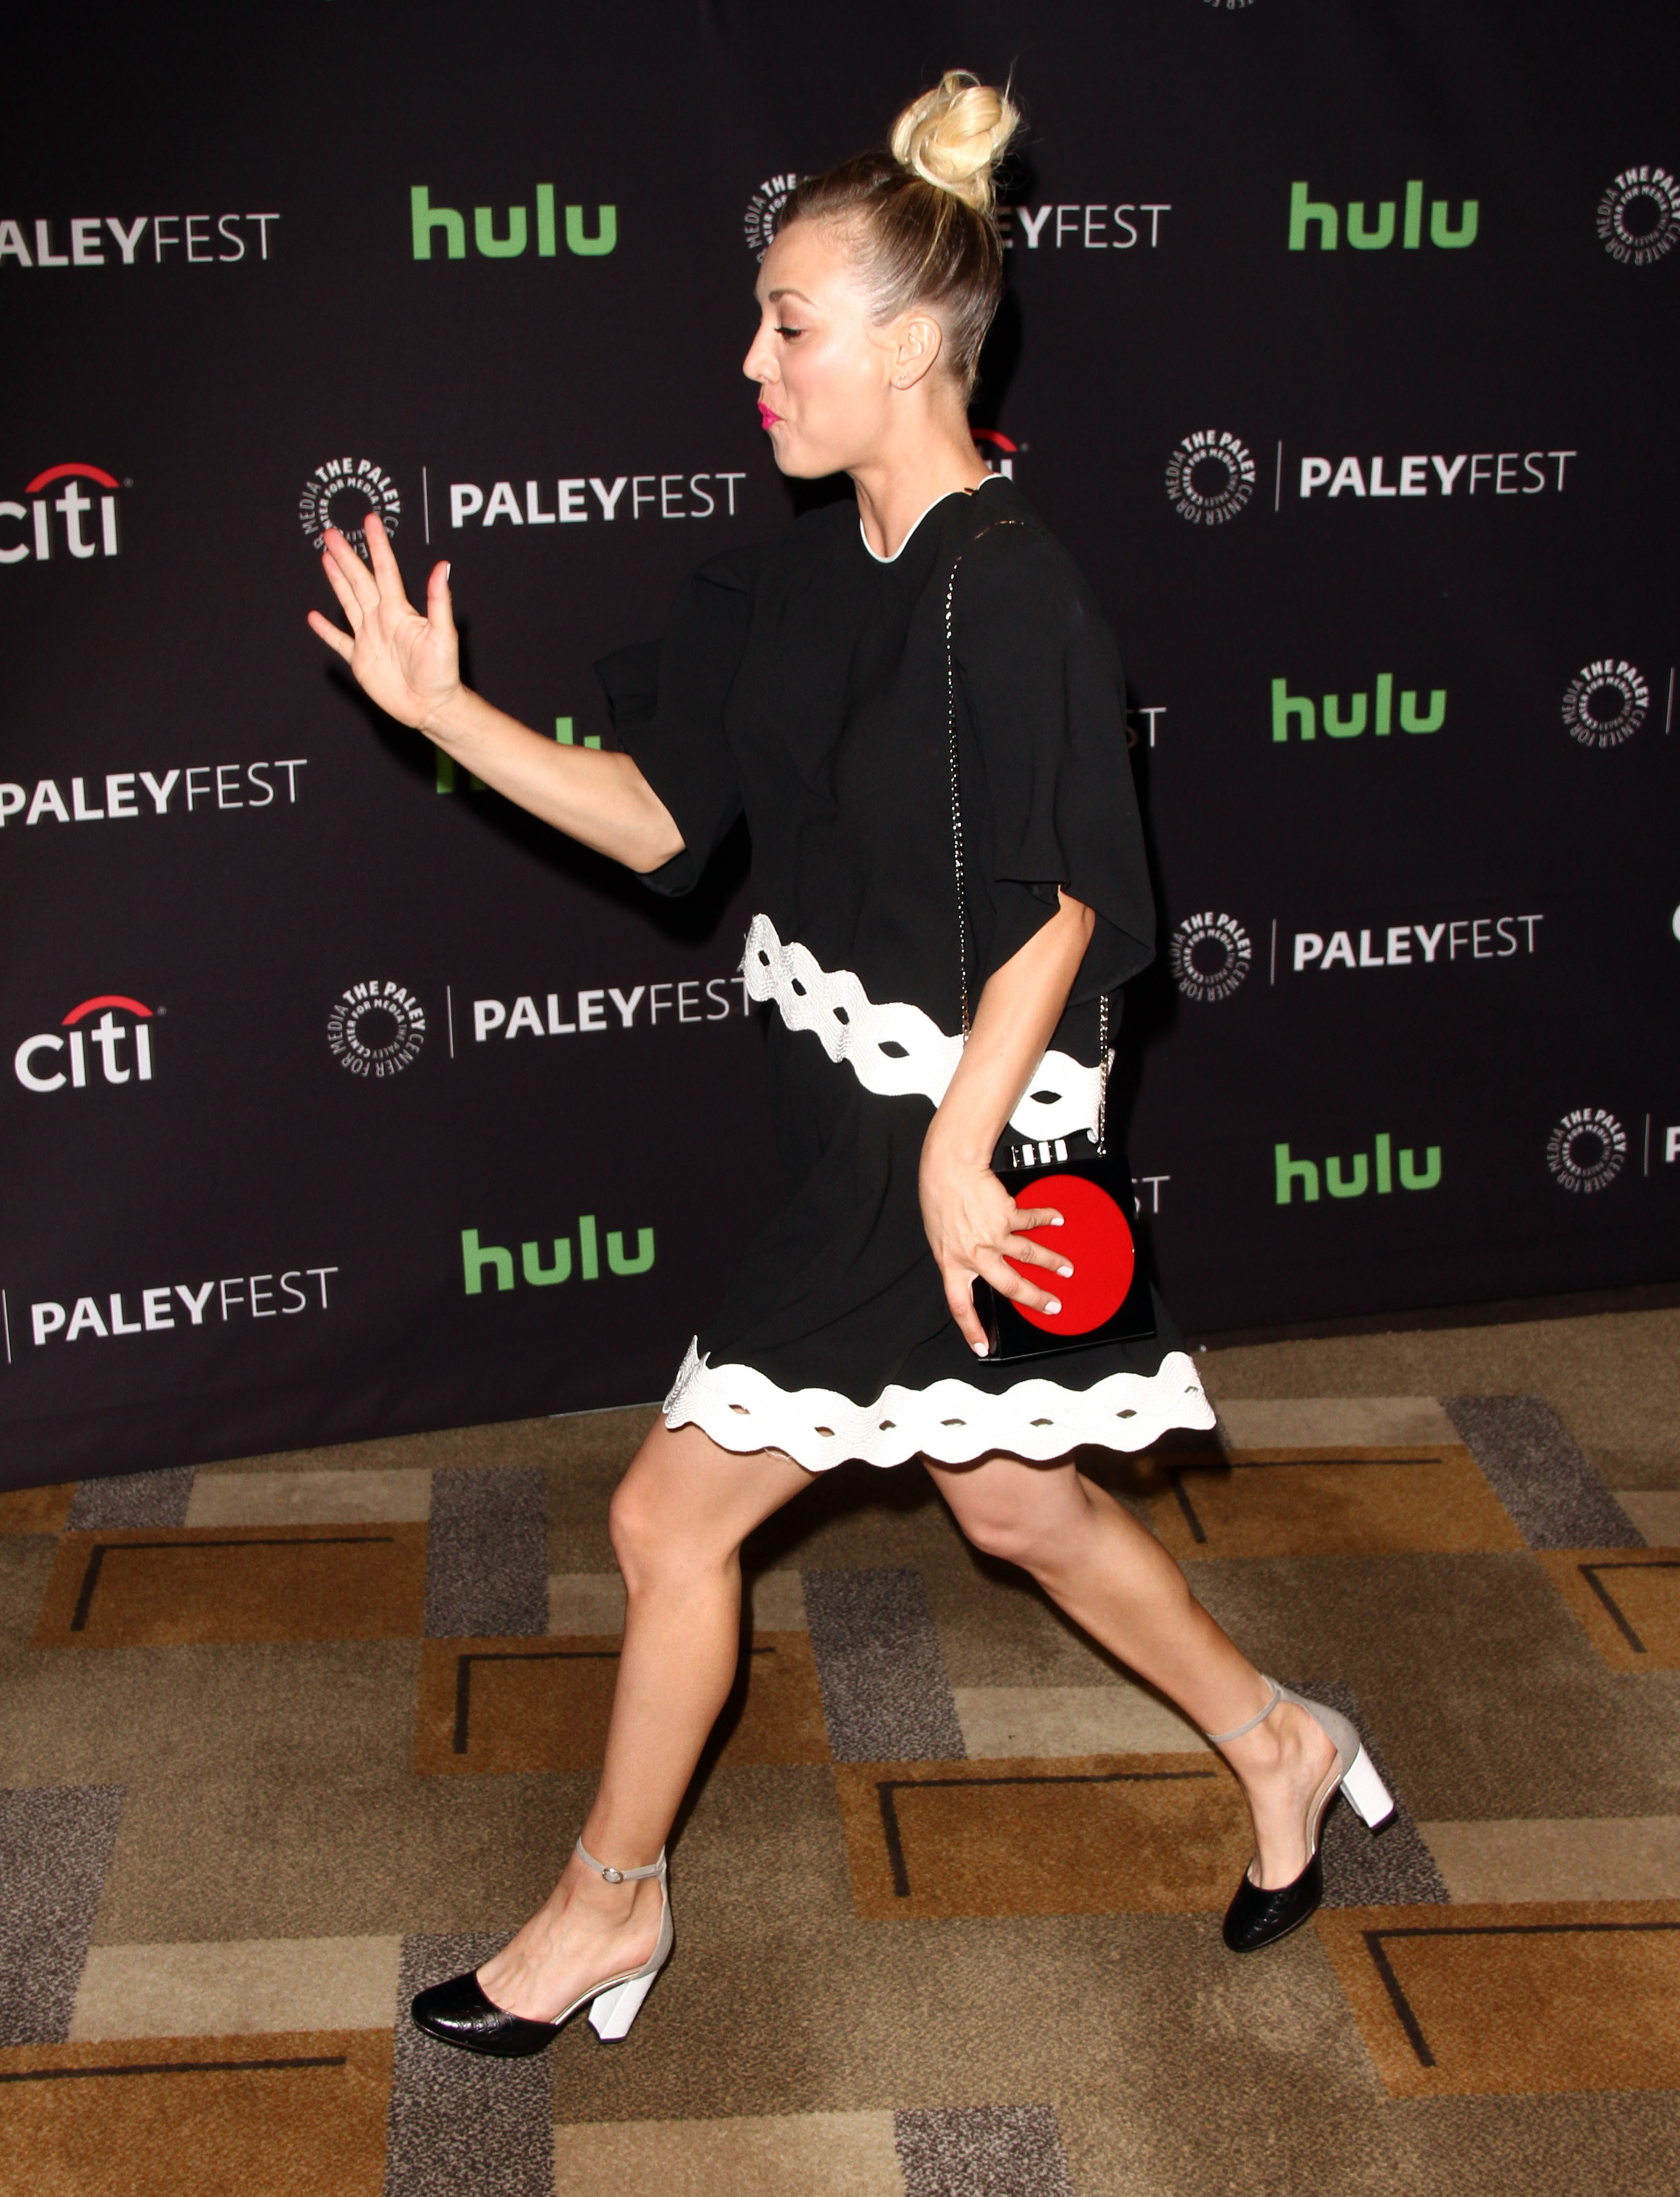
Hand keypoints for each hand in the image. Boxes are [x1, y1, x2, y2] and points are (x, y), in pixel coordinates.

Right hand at [306, 511, 461, 731]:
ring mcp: (369, 638)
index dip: (377, 546)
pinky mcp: (360, 659)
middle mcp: (382, 619)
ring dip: (336, 580)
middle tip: (332, 533)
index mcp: (399, 611)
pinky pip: (339, 641)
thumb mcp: (443, 635)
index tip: (369, 521)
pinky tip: (314, 617)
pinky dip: (326, 630)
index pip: (386, 571)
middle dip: (346, 556)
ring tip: (326, 557)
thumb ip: (439, 600)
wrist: (432, 706)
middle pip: (359, 581)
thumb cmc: (443, 673)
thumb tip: (443, 566)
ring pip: (348, 602)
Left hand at [918, 1144, 1071, 1356]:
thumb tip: (974, 1268)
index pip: (960, 1305)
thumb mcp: (940, 1237)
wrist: (948, 1168)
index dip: (971, 1329)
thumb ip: (958, 1256)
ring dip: (1052, 1262)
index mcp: (952, 1263)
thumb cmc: (939, 1198)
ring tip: (1066, 1268)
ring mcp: (992, 1236)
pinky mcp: (1006, 1215)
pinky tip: (1056, 1219)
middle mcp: (974, 1254)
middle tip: (1053, 1306)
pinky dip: (1046, 1219)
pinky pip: (1031, 1221)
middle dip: (1035, 1299)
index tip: (982, 1347)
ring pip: (1029, 1255)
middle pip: (1010, 1286)